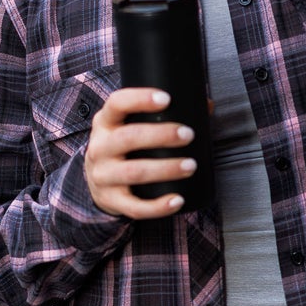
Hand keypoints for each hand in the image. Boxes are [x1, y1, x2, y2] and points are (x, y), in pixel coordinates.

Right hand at [84, 88, 196, 219]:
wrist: (97, 181)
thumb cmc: (124, 146)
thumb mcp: (130, 125)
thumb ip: (163, 114)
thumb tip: (208, 105)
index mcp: (105, 122)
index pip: (116, 103)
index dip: (139, 99)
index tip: (166, 99)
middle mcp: (99, 147)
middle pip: (127, 138)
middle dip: (161, 135)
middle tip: (189, 135)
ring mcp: (103, 176)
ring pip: (133, 173)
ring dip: (165, 169)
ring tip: (191, 165)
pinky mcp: (111, 201)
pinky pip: (134, 207)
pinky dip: (158, 206)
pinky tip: (177, 200)